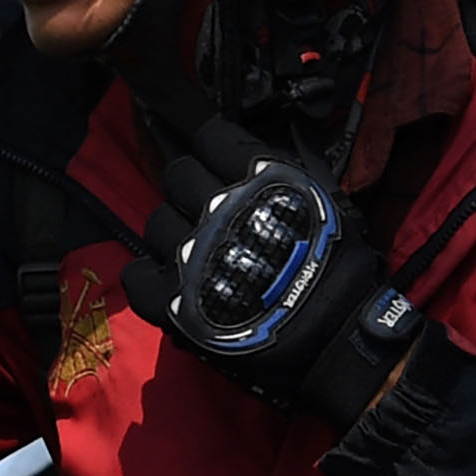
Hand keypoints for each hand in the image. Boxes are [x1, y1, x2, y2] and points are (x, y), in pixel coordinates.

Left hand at [119, 124, 419, 429]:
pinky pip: (135, 273)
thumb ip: (285, 170)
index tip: (216, 164)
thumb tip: (259, 150)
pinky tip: (173, 284)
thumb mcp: (326, 200)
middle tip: (209, 213)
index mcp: (256, 178)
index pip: (209, 135)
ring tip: (198, 255)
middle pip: (176, 175)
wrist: (336, 340)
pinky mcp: (171, 300)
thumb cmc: (339, 273)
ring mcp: (189, 254)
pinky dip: (150, 277)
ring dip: (172, 235)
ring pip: (155, 222)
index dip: (212, 149)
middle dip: (191, 189)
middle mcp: (217, 208)